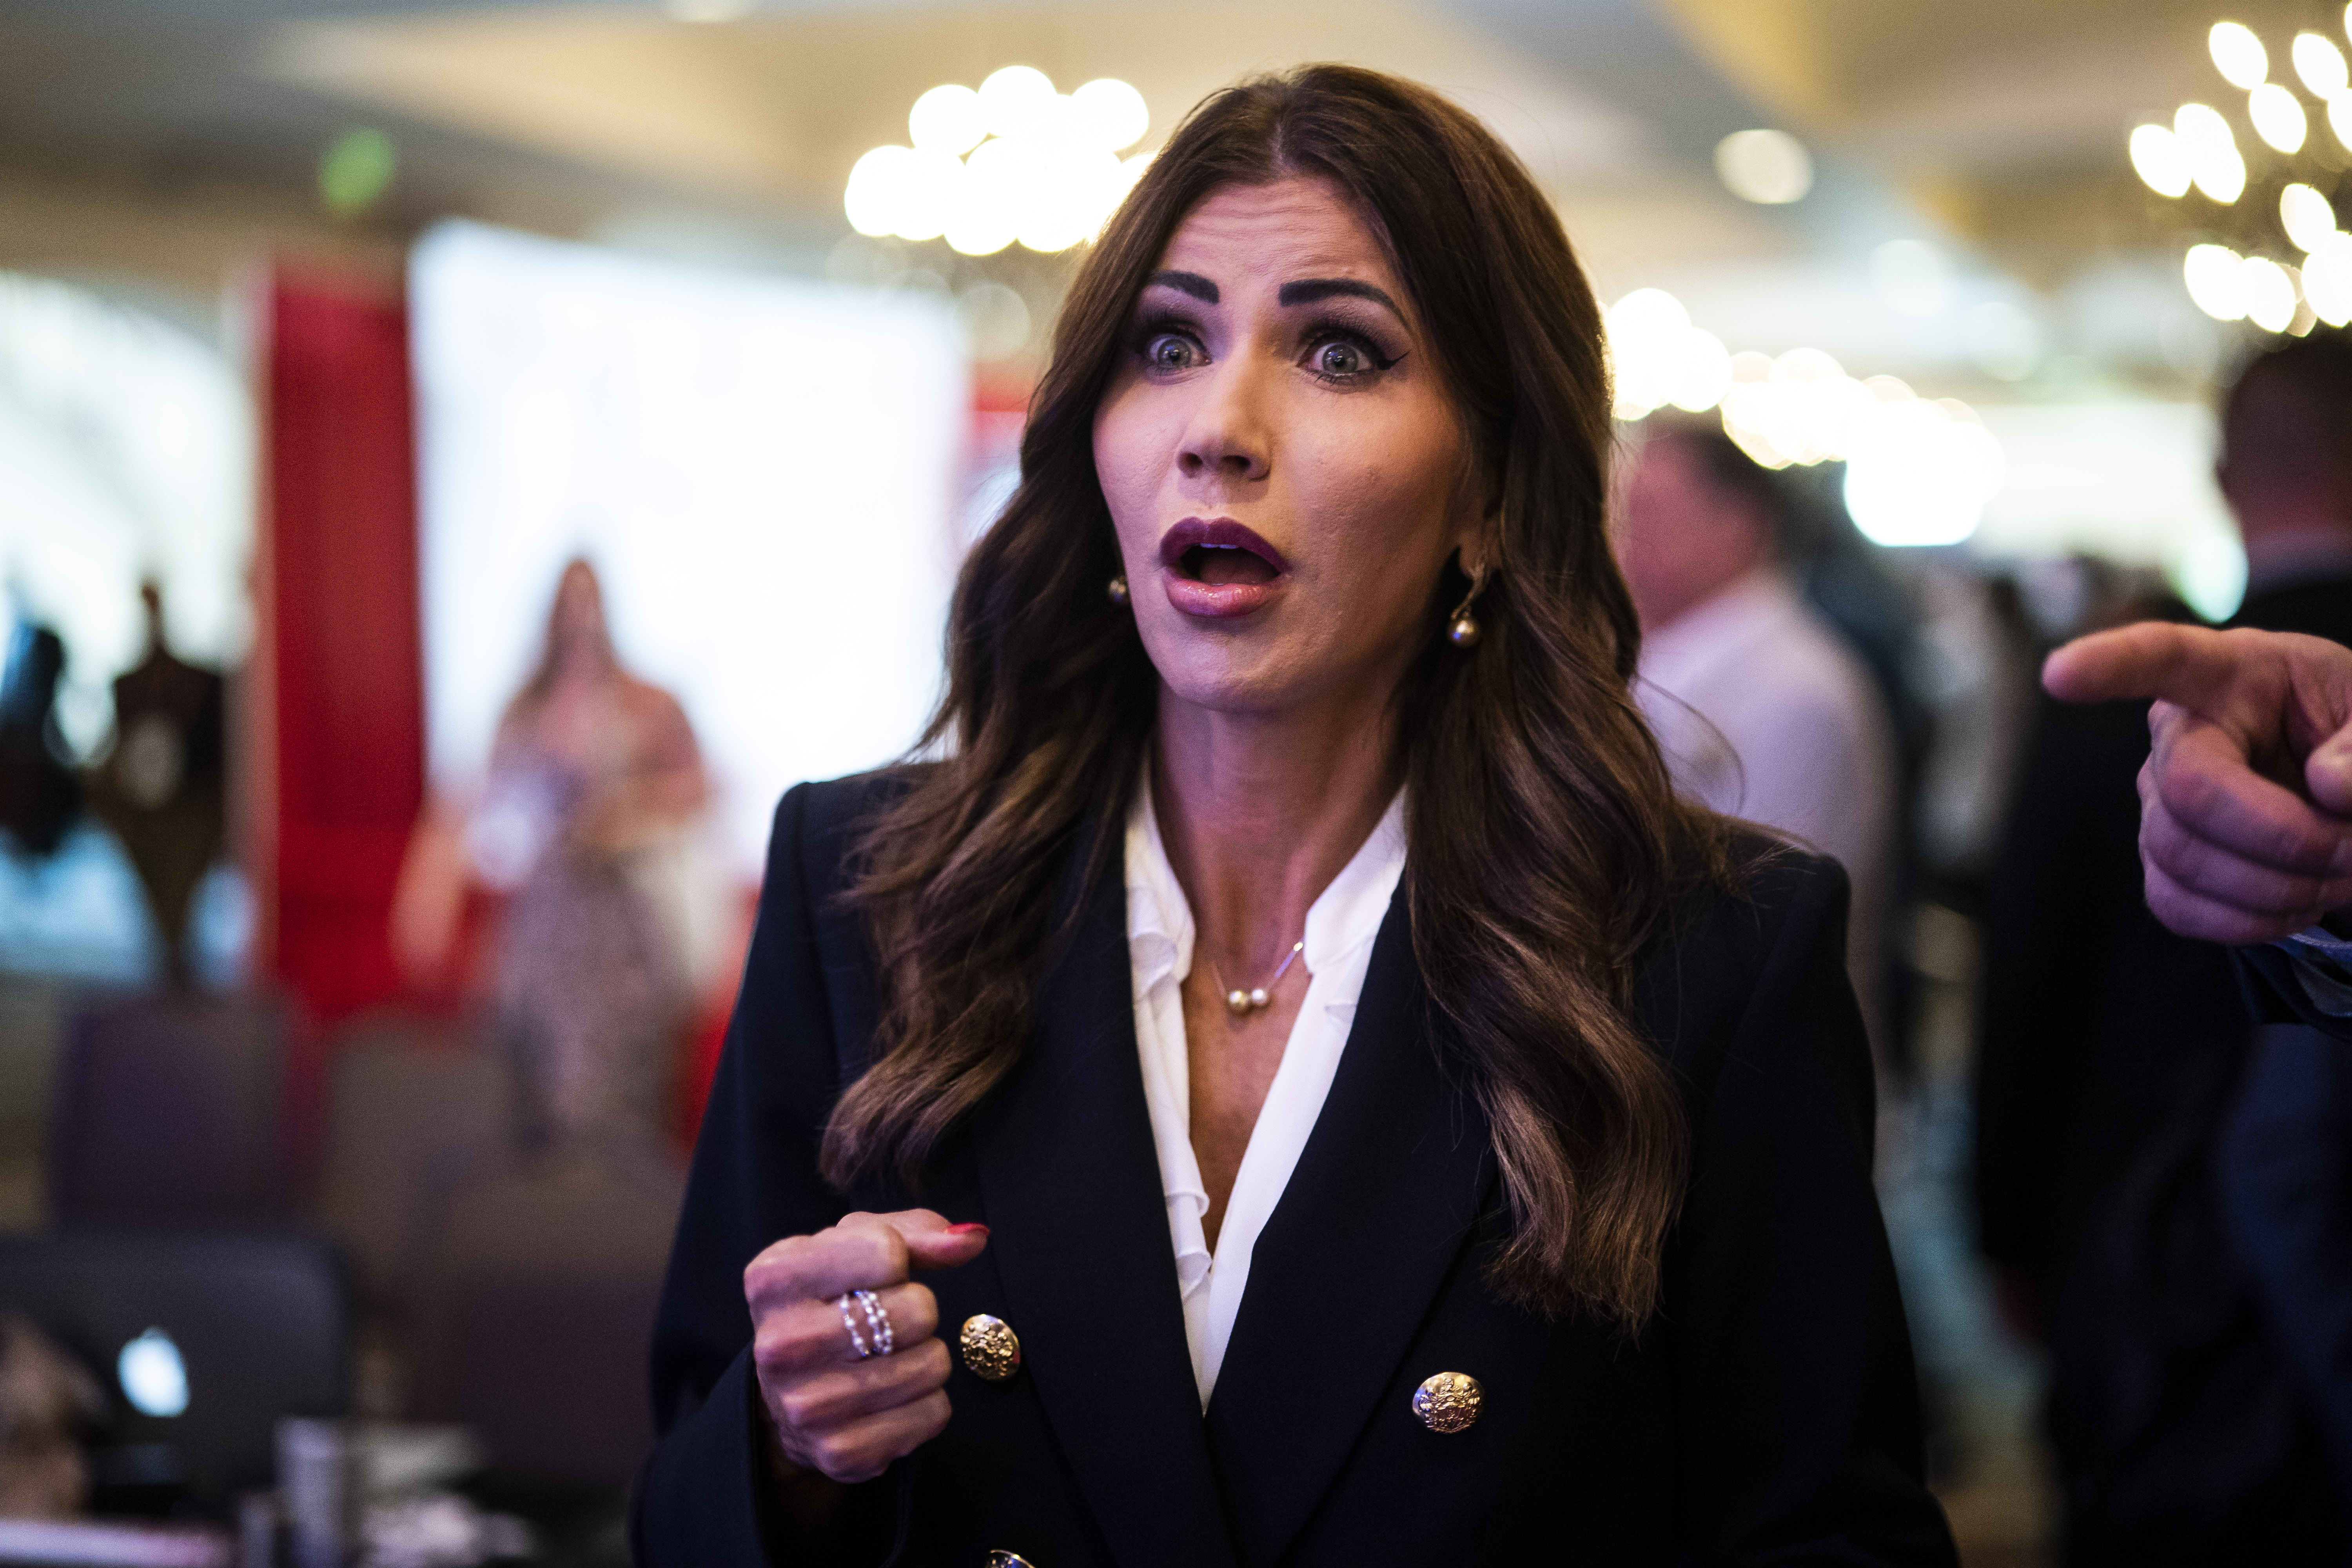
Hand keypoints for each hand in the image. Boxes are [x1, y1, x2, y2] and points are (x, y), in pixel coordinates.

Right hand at [743, 1209, 989, 1483]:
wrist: (788, 1392)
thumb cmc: (830, 1301)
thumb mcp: (854, 1247)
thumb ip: (915, 1233)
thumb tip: (972, 1240)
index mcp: (775, 1278)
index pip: (886, 1250)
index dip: (899, 1261)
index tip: (877, 1277)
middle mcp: (780, 1345)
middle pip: (916, 1310)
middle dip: (918, 1311)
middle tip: (888, 1323)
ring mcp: (807, 1406)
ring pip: (932, 1364)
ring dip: (926, 1356)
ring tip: (890, 1358)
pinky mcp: (841, 1452)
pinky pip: (934, 1413)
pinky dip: (928, 1401)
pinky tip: (893, 1397)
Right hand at [2043, 622, 2351, 942]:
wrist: (2351, 801)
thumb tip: (2327, 785)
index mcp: (2236, 674)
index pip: (2160, 658)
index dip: (2108, 665)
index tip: (2060, 675)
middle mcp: (2179, 732)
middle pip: (2188, 791)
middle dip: (2283, 838)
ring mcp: (2158, 799)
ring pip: (2180, 857)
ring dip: (2278, 886)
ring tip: (2340, 875)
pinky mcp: (2161, 860)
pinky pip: (2177, 906)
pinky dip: (2249, 921)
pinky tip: (2294, 902)